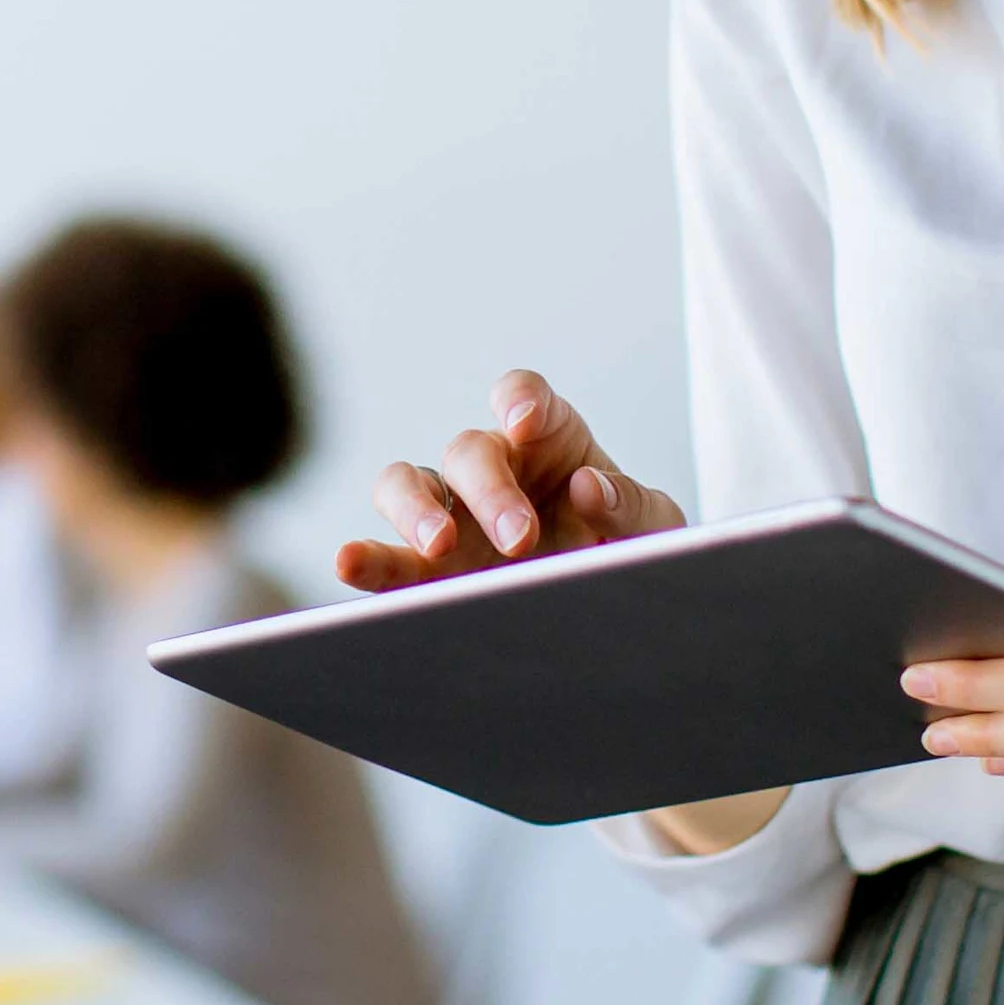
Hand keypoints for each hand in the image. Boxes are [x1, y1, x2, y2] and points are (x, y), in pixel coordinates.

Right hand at [334, 370, 683, 592]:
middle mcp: (492, 467)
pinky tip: (349, 562)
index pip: (524, 395)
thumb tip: (587, 488)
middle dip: (490, 491)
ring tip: (437, 545)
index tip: (524, 420)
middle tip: (521, 539)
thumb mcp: (654, 527)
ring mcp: (451, 515)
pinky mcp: (423, 569)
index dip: (520, 400)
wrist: (612, 609)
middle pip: (469, 450)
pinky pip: (384, 556)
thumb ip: (632, 504)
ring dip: (416, 510)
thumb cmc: (630, 551)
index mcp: (548, 438)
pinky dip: (364, 557)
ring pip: (405, 483)